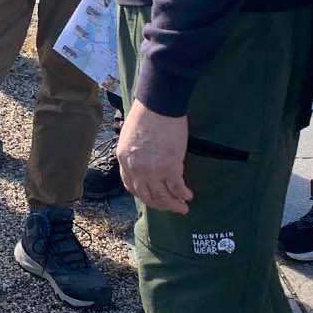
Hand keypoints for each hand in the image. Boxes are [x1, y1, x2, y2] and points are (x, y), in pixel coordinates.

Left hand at [117, 100, 192, 214]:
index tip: (151, 198)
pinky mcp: (170, 167)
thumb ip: (134, 152)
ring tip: (182, 208)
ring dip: (173, 204)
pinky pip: (176, 188)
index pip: (130, 185)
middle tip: (170, 207)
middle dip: (159, 204)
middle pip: (147, 195)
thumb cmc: (146, 114)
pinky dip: (183, 194)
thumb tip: (144, 161)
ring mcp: (152, 170)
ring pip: (162, 196)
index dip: (142, 194)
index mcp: (124, 159)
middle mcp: (136, 169)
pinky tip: (188, 196)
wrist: (158, 105)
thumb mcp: (130, 136)